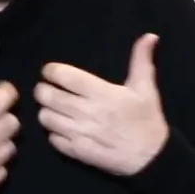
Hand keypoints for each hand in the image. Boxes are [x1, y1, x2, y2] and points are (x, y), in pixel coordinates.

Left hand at [35, 33, 169, 175]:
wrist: (152, 158)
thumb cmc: (147, 119)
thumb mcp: (146, 88)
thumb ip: (141, 60)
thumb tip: (150, 35)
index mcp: (101, 93)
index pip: (65, 77)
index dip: (51, 71)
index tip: (50, 71)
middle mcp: (87, 112)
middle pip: (49, 96)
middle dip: (42, 90)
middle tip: (46, 89)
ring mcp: (80, 133)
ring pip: (47, 118)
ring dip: (46, 111)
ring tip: (52, 108)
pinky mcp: (78, 152)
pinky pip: (53, 140)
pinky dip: (53, 133)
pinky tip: (60, 129)